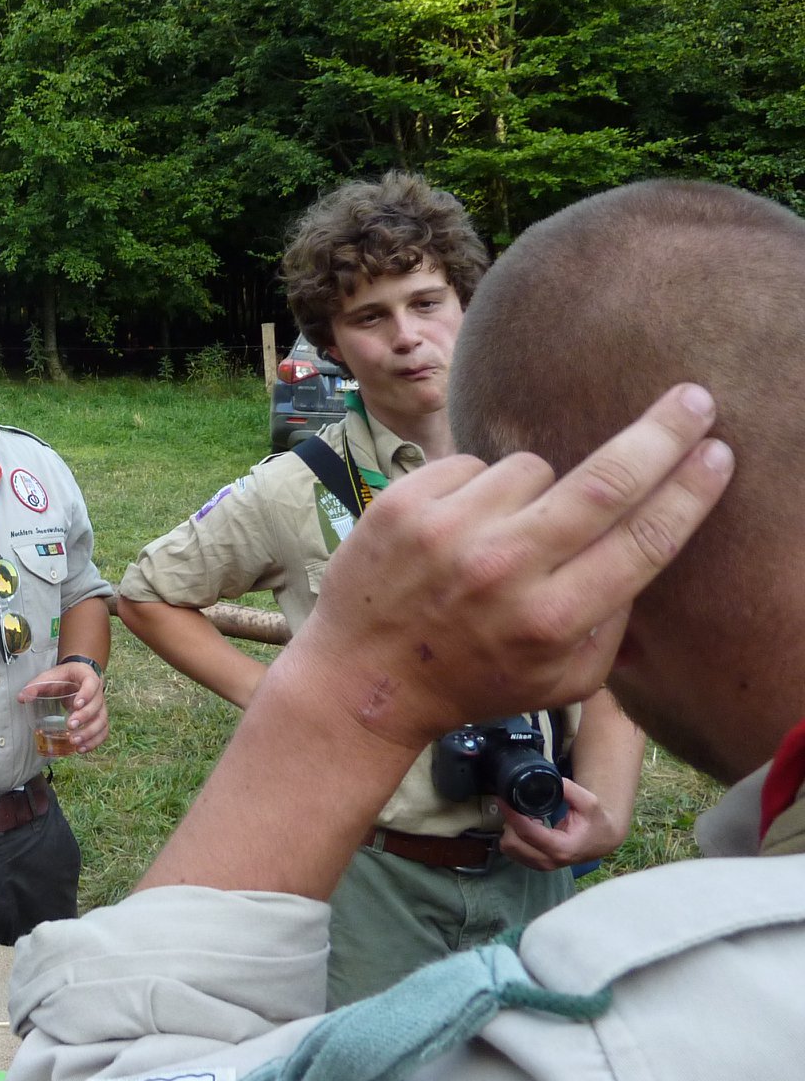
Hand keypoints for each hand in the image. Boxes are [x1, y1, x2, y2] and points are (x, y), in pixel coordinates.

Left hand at [18, 660, 108, 751]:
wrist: (75, 677)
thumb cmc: (62, 677)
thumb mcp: (49, 677)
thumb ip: (35, 686)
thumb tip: (21, 698)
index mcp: (87, 676)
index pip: (92, 683)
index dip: (86, 694)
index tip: (75, 704)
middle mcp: (98, 692)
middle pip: (97, 705)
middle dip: (85, 717)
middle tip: (70, 726)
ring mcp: (100, 706)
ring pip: (102, 721)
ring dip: (90, 733)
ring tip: (75, 742)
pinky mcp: (99, 718)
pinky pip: (103, 731)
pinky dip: (94, 742)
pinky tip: (81, 749)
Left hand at [292, 384, 731, 753]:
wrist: (361, 677)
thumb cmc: (473, 679)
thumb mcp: (563, 681)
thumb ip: (614, 624)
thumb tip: (649, 546)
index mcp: (553, 621)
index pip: (643, 541)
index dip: (689, 492)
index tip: (717, 453)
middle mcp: (503, 571)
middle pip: (603, 483)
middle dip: (659, 436)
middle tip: (692, 399)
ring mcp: (448, 531)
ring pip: (532, 467)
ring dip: (535, 488)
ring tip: (501, 534)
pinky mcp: (403, 502)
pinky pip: (472, 463)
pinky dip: (477, 487)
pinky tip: (456, 527)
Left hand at [499, 778, 629, 870]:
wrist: (602, 840)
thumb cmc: (595, 820)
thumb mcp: (589, 802)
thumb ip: (568, 790)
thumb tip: (547, 780)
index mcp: (562, 848)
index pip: (527, 832)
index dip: (512, 814)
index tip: (504, 798)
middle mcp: (549, 861)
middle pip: (512, 843)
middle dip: (510, 822)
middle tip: (517, 806)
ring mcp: (541, 866)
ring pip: (509, 848)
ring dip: (511, 830)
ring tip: (525, 817)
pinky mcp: (535, 865)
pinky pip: (513, 852)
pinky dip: (514, 837)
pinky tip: (528, 826)